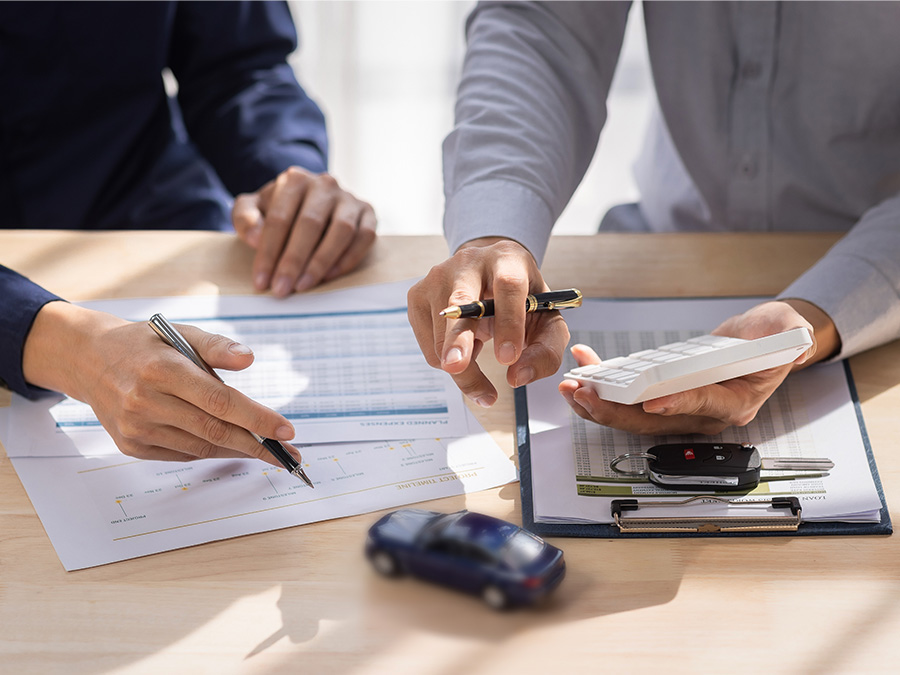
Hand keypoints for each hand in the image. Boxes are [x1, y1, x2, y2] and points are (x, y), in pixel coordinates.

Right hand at [22, 302, 299, 463]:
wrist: (90, 360)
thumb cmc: (146, 345)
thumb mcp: (180, 333)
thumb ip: (217, 346)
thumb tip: (249, 359)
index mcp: (163, 371)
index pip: (220, 401)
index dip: (257, 418)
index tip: (287, 430)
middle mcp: (145, 403)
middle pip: (214, 430)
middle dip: (257, 444)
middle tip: (288, 454)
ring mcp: (136, 429)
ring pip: (200, 447)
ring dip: (237, 450)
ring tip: (264, 449)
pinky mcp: (131, 446)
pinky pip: (182, 455)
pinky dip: (209, 450)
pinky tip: (229, 445)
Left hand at [233, 166, 376, 296]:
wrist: (312, 201)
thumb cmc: (280, 210)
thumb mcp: (253, 208)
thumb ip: (245, 218)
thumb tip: (256, 239)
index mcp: (295, 180)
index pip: (279, 219)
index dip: (268, 252)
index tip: (261, 281)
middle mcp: (325, 185)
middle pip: (309, 225)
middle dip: (293, 261)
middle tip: (282, 289)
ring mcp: (349, 199)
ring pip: (341, 230)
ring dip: (321, 262)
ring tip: (304, 286)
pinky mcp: (368, 213)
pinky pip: (365, 237)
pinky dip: (348, 258)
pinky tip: (330, 276)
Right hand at [407, 237, 569, 406]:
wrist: (489, 274)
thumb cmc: (521, 300)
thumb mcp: (546, 320)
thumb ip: (545, 350)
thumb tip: (518, 376)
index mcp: (508, 259)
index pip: (508, 286)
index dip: (509, 322)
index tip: (508, 357)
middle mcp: (468, 262)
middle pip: (460, 302)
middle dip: (459, 338)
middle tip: (458, 367)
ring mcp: (437, 277)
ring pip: (442, 335)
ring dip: (463, 366)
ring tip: (480, 354)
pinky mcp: (417, 296)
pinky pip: (429, 346)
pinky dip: (448, 358)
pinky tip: (464, 342)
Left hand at [559, 300, 837, 434]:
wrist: (761, 345)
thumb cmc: (772, 339)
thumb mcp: (785, 330)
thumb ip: (783, 334)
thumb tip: (778, 335)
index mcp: (735, 402)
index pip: (703, 406)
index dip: (677, 404)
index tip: (650, 403)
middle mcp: (703, 414)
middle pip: (654, 420)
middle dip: (615, 410)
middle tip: (585, 394)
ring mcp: (681, 409)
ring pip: (634, 416)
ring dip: (600, 403)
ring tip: (572, 386)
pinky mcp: (664, 398)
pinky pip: (629, 399)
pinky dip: (605, 385)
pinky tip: (585, 368)